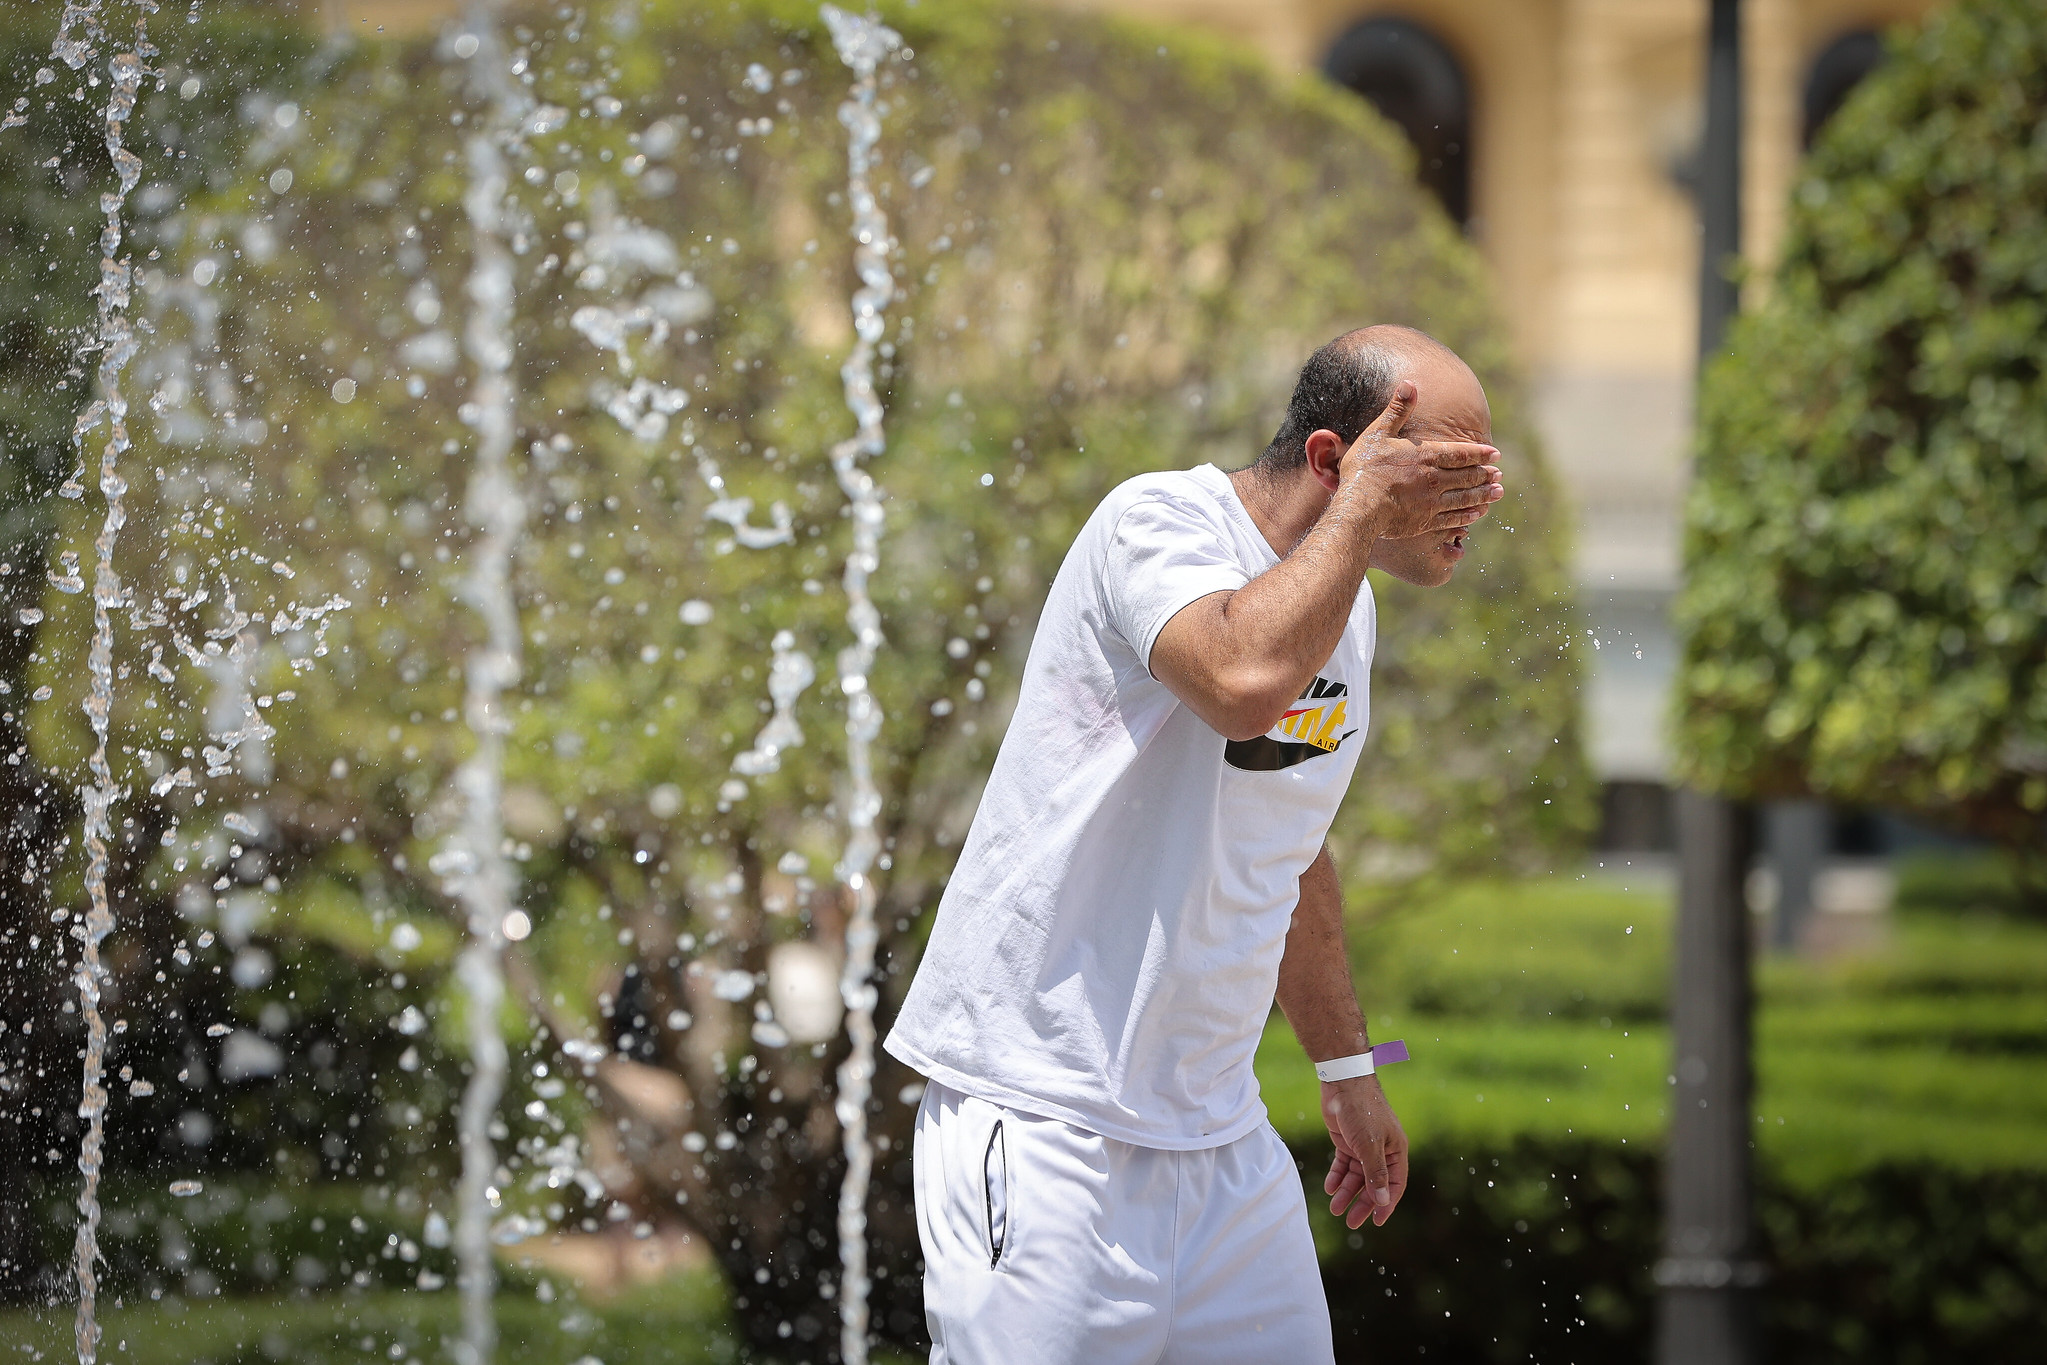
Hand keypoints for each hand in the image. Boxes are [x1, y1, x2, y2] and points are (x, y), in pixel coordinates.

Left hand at [1321, 1075, 1408, 1228]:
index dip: (1386, 1204)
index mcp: (1396, 1151)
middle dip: (1363, 1203)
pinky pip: (1343, 1164)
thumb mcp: (1369, 1145)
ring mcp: (1364, 1145)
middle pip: (1374, 1184)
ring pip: (1356, 1176)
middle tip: (1351, 1222)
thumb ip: (1376, 1173)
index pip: (1394, 1184)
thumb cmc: (1362, 1110)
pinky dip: (1337, 1176)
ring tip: (1335, 1209)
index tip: (1377, 1223)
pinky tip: (1329, 1188)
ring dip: (1346, 1192)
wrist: (1342, 1081)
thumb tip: (1384, 1201)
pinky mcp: (1347, 1140)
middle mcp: (1382, 1150)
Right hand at [1338, 381, 1501, 539]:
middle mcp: (1436, 479)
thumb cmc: (1364, 469)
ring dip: (1484, 495)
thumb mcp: (1378, 433)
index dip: (1480, 453)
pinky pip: (1454, 520)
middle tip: (1499, 474)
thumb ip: (1397, 410)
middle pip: (1469, 476)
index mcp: (1427, 456)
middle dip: (1486, 474)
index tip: (1496, 454)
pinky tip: (1476, 515)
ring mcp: (1433, 503)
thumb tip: (1409, 382)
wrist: (1359, 508)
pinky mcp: (1426, 523)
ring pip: (1466, 498)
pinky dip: (1468, 516)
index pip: (1462, 453)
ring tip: (1497, 493)